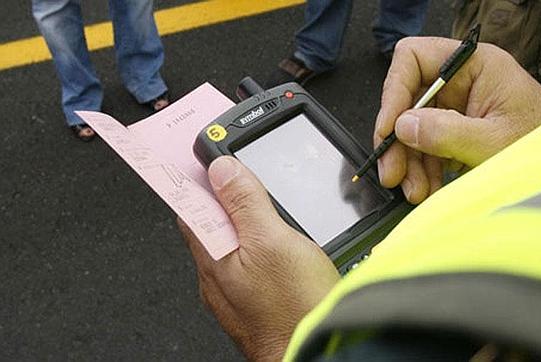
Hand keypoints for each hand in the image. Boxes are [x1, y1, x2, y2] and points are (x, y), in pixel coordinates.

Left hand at [178, 156, 339, 360]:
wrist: (314, 351)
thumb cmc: (294, 309)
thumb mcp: (273, 241)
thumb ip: (245, 203)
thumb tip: (221, 168)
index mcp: (212, 253)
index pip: (189, 203)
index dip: (196, 175)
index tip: (203, 154)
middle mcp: (215, 272)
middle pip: (208, 220)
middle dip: (220, 193)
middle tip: (235, 167)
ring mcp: (233, 287)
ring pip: (228, 240)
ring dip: (239, 217)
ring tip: (256, 196)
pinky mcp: (253, 297)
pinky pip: (245, 259)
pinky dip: (255, 241)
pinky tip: (275, 238)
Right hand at [375, 37, 540, 203]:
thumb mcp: (494, 143)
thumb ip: (447, 132)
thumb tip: (403, 126)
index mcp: (476, 65)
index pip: (415, 58)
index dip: (395, 91)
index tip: (390, 128)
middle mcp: (463, 81)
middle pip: (408, 99)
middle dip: (399, 139)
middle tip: (392, 171)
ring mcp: (459, 107)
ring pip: (413, 127)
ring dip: (409, 162)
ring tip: (415, 190)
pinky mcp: (458, 131)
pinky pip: (426, 145)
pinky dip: (422, 169)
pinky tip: (426, 188)